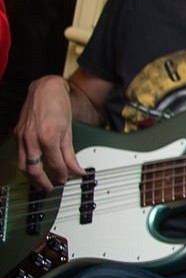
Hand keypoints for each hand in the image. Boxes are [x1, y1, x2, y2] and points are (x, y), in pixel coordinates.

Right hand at [14, 75, 82, 190]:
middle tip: (49, 188)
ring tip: (40, 183)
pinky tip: (32, 167)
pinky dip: (25, 164)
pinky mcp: (17, 134)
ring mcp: (22, 136)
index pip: (55, 165)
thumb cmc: (58, 105)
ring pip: (22, 165)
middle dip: (41, 182)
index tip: (66, 179)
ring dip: (30, 177)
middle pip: (33, 170)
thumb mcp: (69, 131)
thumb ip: (70, 153)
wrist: (45, 89)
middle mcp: (32, 138)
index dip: (61, 175)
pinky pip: (20, 154)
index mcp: (48, 137)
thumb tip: (76, 169)